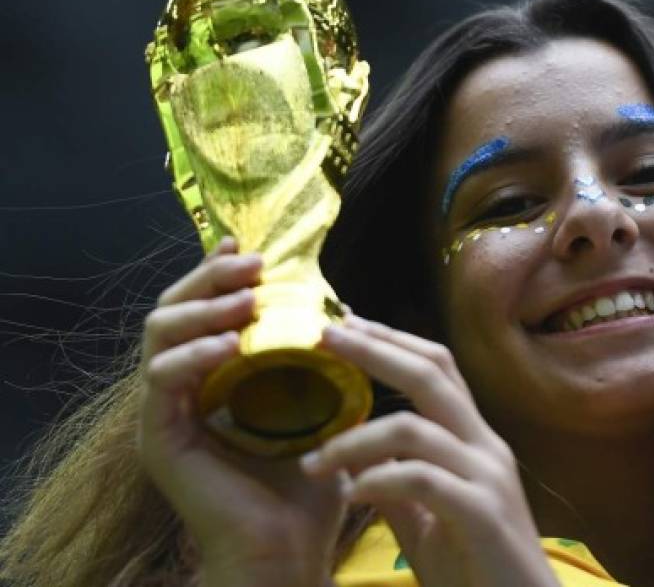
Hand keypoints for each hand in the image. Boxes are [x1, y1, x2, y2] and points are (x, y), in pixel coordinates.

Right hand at [136, 237, 344, 586]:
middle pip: (173, 311)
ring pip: (159, 335)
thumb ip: (322, 366)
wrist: (290, 552)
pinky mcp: (159, 438)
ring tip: (246, 301)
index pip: (202, 312)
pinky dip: (193, 355)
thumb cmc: (308, 487)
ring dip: (202, 309)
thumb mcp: (322, 411)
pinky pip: (161, 380)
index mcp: (213, 382)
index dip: (219, 275)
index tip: (251, 250)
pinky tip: (228, 346)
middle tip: (250, 265)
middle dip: (209, 279)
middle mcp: (182, 392)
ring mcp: (165, 414)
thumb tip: (346, 314)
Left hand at [301, 316, 560, 586]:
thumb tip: (351, 464)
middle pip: (431, 373)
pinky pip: (422, 480)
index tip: (345, 324)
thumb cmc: (475, 569)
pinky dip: (379, 480)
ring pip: (415, 427)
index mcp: (473, 441)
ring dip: (354, 440)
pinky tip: (351, 494)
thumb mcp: (424, 520)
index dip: (392, 341)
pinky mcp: (482, 513)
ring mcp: (487, 476)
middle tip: (325, 336)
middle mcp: (485, 446)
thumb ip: (395, 485)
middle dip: (375, 349)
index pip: (436, 368)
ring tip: (312, 462)